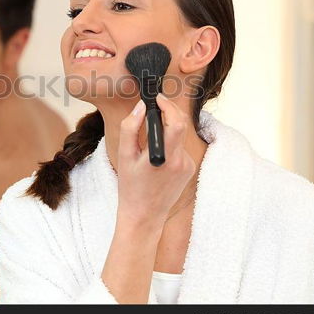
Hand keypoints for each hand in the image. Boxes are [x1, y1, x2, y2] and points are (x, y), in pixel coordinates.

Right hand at [116, 94, 197, 230]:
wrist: (144, 215)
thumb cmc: (131, 187)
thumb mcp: (124, 156)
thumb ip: (130, 127)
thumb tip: (141, 107)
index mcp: (165, 157)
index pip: (176, 122)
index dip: (168, 106)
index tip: (157, 98)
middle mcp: (181, 161)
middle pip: (181, 125)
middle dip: (169, 112)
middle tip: (154, 107)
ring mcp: (188, 165)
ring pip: (179, 136)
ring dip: (167, 129)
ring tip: (149, 137)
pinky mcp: (189, 169)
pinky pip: (180, 147)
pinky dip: (170, 143)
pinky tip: (157, 154)